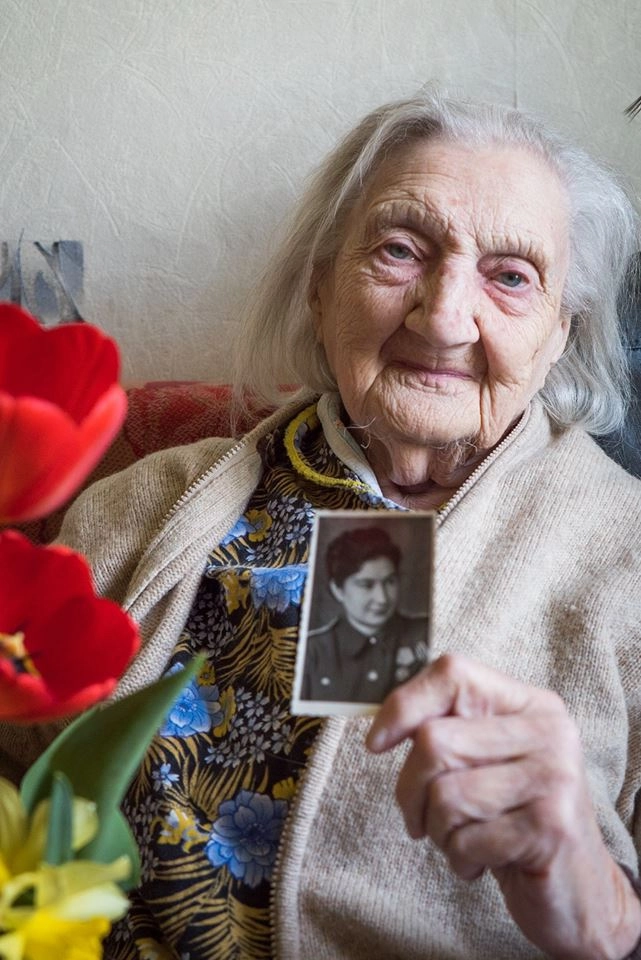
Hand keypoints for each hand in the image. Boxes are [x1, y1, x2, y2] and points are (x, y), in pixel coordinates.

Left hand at [366, 654, 640, 959]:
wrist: (577, 889)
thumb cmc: (515, 819)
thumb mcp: (485, 762)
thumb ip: (448, 731)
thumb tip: (380, 728)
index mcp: (528, 703)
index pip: (452, 673)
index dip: (403, 705)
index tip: (377, 743)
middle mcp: (547, 729)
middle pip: (435, 740)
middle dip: (410, 791)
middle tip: (421, 818)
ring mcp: (553, 775)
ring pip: (445, 794)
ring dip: (438, 831)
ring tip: (462, 839)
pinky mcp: (551, 825)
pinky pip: (466, 839)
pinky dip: (460, 858)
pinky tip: (484, 861)